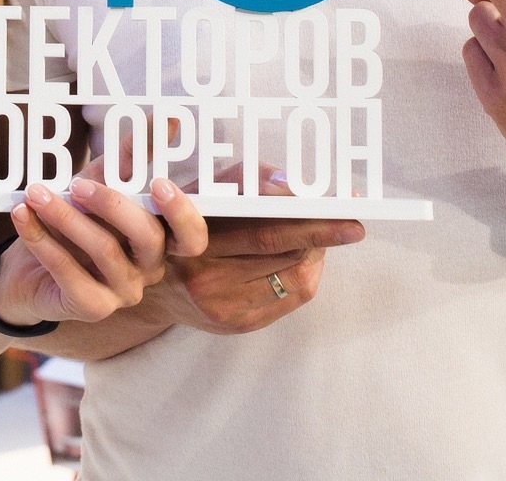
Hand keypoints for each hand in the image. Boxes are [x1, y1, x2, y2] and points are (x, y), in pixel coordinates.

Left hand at [0, 156, 209, 326]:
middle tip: (78, 184)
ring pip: (104, 251)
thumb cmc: (73, 218)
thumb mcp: (98, 181)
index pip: (192, 235)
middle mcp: (150, 268)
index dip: (183, 212)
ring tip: (35, 193)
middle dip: (113, 205)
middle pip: (149, 238)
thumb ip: (130, 156)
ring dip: (65, 217)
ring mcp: (124, 292)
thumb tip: (167, 119)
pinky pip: (68, 273)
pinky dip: (41, 241)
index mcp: (161, 237)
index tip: (161, 182)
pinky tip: (22, 217)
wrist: (24, 265)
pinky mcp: (92, 307)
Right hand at [144, 165, 364, 335]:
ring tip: (322, 235)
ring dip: (314, 253)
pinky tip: (302, 258)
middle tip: (353, 225)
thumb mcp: (201, 192)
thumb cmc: (181, 226)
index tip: (337, 205)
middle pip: (280, 251)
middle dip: (322, 234)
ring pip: (292, 277)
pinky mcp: (238, 325)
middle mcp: (205, 276)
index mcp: (193, 237)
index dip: (302, 216)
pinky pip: (289, 298)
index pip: (259, 227)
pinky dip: (305, 274)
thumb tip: (293, 184)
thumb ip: (244, 180)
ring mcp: (223, 306)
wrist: (152, 286)